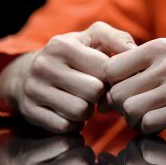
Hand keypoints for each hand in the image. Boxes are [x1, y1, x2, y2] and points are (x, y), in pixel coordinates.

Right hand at [0, 21, 134, 132]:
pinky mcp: (30, 112)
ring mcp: (34, 89)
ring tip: (84, 100)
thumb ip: (118, 39)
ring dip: (88, 110)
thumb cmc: (76, 54)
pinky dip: (74, 123)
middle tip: (97, 91)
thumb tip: (135, 51)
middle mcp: (44, 65)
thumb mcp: (94, 37)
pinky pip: (65, 127)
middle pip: (94, 92)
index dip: (113, 76)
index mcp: (62, 45)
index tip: (110, 76)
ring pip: (80, 111)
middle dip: (101, 94)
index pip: (104, 69)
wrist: (30, 73)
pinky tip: (71, 113)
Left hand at [105, 38, 165, 133]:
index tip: (121, 96)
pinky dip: (148, 130)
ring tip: (145, 120)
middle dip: (120, 108)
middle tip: (132, 113)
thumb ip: (136, 70)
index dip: (110, 86)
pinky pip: (149, 123)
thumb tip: (100, 94)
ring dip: (133, 121)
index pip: (110, 68)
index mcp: (159, 47)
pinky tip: (158, 127)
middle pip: (118, 92)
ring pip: (131, 109)